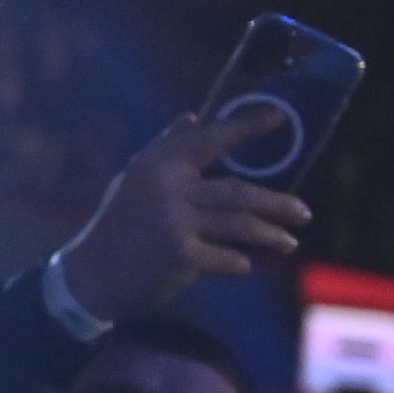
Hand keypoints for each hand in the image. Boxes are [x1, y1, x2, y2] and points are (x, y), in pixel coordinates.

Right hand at [54, 109, 313, 324]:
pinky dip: (239, 263)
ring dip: (271, 236)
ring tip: (289, 243)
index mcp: (157, 165)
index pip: (210, 139)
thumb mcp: (134, 182)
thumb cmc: (117, 225)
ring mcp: (175, 222)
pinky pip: (228, 258)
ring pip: (241, 226)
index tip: (279, 116)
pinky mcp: (181, 255)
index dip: (246, 127)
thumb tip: (193, 118)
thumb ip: (165, 151)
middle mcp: (167, 188)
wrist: (90, 276)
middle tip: (304, 213)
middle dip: (278, 204)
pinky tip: (245, 264)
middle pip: (239, 192)